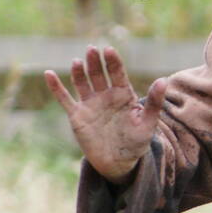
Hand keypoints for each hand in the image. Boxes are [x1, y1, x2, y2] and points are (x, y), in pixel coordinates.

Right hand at [44, 45, 167, 184]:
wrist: (119, 163)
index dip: (113, 61)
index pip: (117, 73)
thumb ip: (154, 103)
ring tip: (78, 61)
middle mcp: (106, 95)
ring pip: (82, 83)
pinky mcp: (77, 116)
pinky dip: (56, 87)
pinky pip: (64, 99)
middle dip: (95, 62)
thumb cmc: (136, 143)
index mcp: (124, 94)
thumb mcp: (148, 123)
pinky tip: (48, 73)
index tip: (109, 50)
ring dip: (79, 72)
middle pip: (98, 74)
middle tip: (92, 49)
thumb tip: (163, 80)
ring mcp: (90, 104)